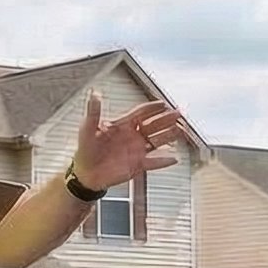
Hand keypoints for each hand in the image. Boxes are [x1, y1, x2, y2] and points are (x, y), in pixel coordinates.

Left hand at [70, 92, 185, 193]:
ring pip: (158, 141)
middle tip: (179, 113)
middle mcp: (133, 136)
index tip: (163, 103)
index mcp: (123, 125)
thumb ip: (94, 111)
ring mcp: (137, 151)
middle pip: (154, 125)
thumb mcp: (88, 128)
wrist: (85, 173)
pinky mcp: (137, 165)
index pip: (141, 113)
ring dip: (170, 136)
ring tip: (181, 130)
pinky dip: (163, 161)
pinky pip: (154, 163)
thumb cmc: (85, 150)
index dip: (152, 108)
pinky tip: (174, 159)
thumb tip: (95, 93)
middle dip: (167, 119)